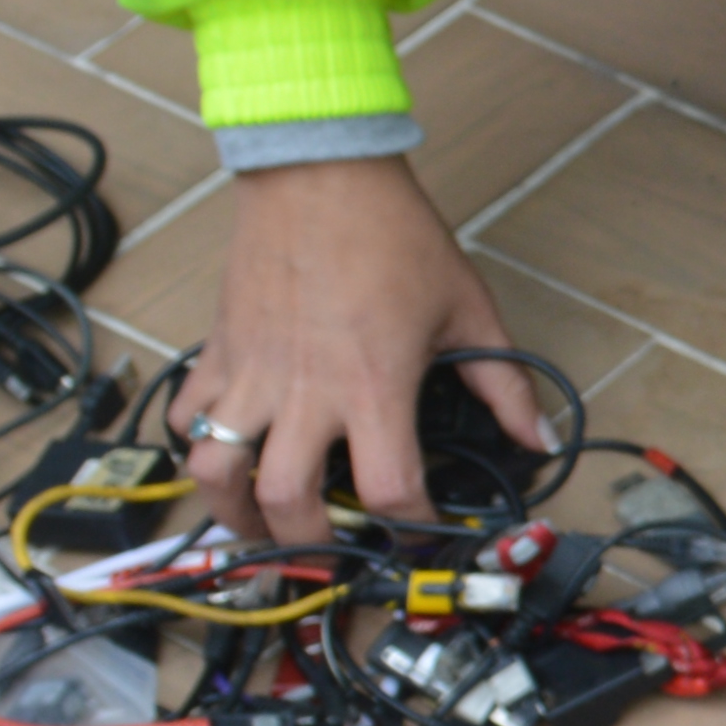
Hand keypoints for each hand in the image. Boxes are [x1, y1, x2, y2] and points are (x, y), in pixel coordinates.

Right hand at [183, 156, 554, 540]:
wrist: (320, 172)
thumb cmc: (392, 233)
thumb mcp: (467, 308)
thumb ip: (504, 384)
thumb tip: (539, 437)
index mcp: (374, 386)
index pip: (388, 491)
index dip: (409, 529)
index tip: (421, 534)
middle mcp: (306, 390)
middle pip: (286, 500)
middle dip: (306, 544)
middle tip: (327, 553)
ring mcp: (252, 371)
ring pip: (215, 468)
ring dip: (233, 510)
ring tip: (258, 522)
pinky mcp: (219, 349)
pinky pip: (186, 414)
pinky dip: (196, 442)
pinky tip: (225, 448)